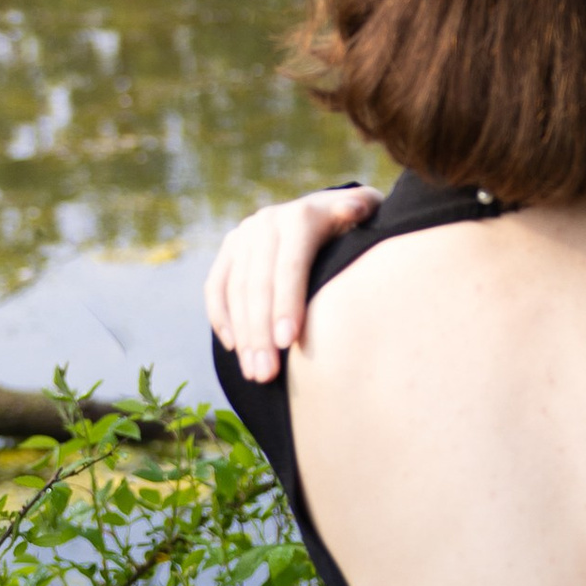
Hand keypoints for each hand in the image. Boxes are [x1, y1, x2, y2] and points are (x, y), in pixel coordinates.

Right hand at [205, 185, 379, 382]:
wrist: (330, 213)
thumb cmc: (360, 227)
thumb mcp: (369, 215)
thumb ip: (363, 213)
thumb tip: (353, 211)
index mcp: (302, 216)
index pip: (290, 265)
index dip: (287, 304)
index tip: (288, 343)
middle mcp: (267, 221)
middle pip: (258, 283)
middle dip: (260, 332)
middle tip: (266, 374)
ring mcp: (245, 235)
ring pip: (235, 290)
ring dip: (242, 335)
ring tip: (254, 373)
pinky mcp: (230, 249)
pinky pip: (216, 286)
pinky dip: (221, 318)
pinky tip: (233, 349)